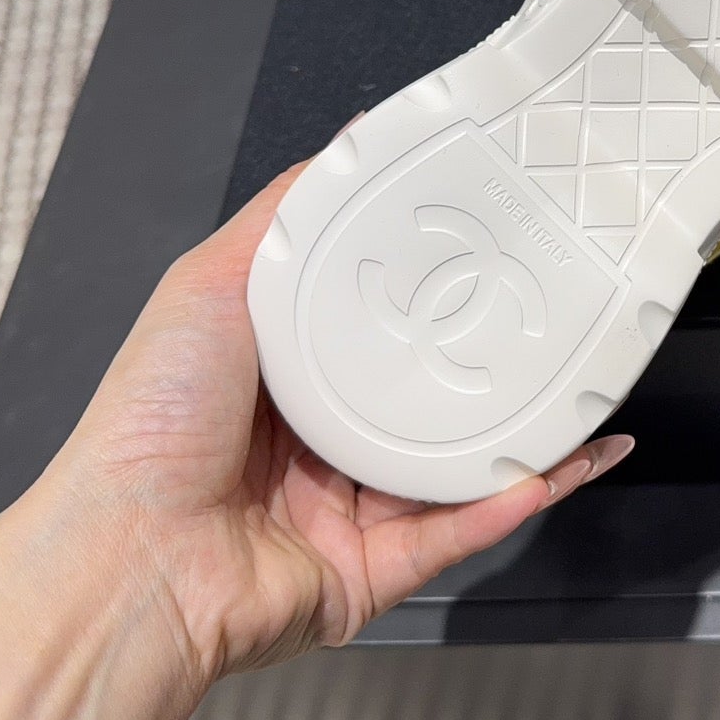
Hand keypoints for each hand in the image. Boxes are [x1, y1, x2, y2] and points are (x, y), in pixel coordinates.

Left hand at [38, 161, 633, 698]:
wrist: (131, 561)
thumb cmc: (150, 425)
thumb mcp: (209, 284)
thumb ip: (281, 221)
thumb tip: (344, 147)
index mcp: (282, 380)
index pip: (374, 328)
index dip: (431, 293)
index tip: (486, 252)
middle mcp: (318, 447)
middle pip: (425, 398)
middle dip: (490, 369)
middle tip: (554, 323)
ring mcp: (350, 511)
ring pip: (459, 469)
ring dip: (527, 438)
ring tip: (588, 400)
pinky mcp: (375, 572)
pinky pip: (459, 532)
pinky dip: (512, 501)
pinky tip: (563, 464)